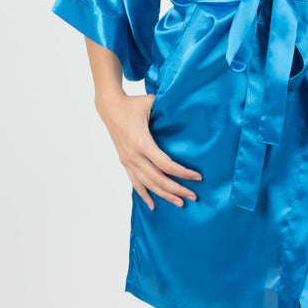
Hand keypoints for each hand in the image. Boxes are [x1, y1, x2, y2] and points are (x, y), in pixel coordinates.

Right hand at [95, 90, 202, 210]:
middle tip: (193, 196)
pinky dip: (144, 194)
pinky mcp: (125, 162)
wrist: (110, 107)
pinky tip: (153, 205)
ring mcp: (128, 161)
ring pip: (148, 184)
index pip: (165, 164)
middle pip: (158, 179)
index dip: (182, 173)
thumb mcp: (151, 102)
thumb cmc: (133, 103)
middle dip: (177, 189)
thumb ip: (168, 107)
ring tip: (180, 203)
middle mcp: (134, 156)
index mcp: (142, 142)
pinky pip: (135, 183)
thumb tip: (187, 108)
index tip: (197, 177)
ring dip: (164, 195)